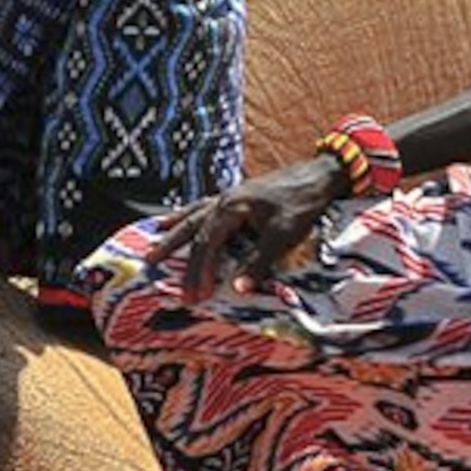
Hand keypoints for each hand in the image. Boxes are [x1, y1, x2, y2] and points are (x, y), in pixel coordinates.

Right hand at [148, 153, 348, 300]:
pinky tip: (179, 216)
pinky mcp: (237, 196)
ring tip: (152, 237)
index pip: (206, 244)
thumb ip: (258, 262)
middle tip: (151, 266)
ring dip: (173, 229)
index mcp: (231, 208)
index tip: (195, 295)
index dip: (199, 271)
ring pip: (193, 214)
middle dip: (173, 250)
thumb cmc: (302, 204)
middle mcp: (224, 200)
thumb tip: (237, 291)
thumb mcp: (282, 236)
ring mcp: (229, 196)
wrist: (320, 175)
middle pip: (192, 229)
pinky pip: (203, 206)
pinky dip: (187, 213)